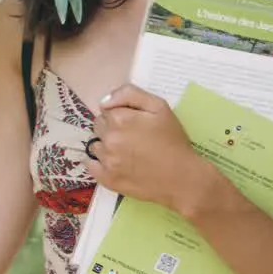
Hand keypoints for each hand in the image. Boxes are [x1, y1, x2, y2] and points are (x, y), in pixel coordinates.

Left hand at [84, 84, 209, 212]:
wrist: (183, 179)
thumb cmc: (173, 141)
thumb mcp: (159, 107)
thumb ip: (130, 94)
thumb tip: (104, 101)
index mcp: (119, 119)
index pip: (106, 110)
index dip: (120, 115)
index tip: (134, 124)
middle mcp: (109, 138)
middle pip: (98, 126)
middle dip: (111, 129)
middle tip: (131, 138)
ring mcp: (106, 160)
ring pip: (95, 145)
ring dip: (105, 145)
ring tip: (125, 152)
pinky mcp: (106, 179)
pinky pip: (90, 165)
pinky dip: (97, 163)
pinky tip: (111, 163)